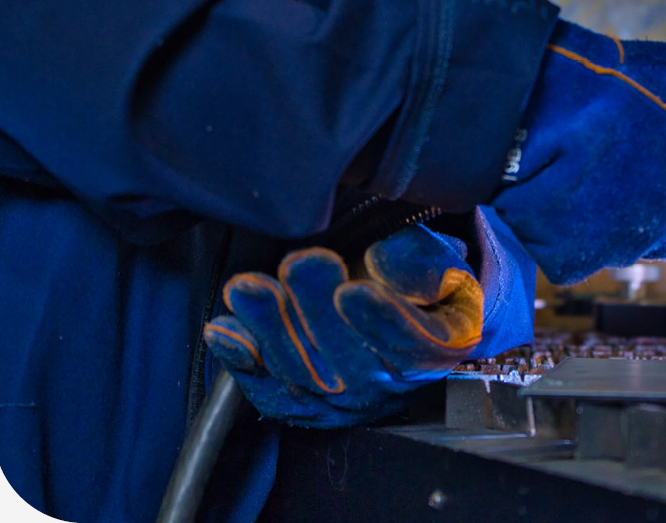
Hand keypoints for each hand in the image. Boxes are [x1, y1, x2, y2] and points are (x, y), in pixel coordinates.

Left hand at [205, 218, 523, 426]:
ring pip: (301, 373)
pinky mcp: (297, 404)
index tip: (354, 290)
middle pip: (348, 361)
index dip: (380, 320)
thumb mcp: (442, 263)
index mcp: (435, 351)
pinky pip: (265, 389)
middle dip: (316, 311)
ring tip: (249, 287)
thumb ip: (423, 261)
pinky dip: (240, 359)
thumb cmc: (415, 282)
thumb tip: (382, 262)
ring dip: (270, 327)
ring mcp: (338, 402)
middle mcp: (386, 387)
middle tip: (299, 263)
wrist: (392, 314)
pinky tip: (223, 328)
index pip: (410, 345)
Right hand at [491, 21, 665, 285]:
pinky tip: (568, 182)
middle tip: (649, 153)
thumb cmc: (617, 84)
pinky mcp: (574, 261)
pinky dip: (581, 220)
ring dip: (628, 205)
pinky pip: (589, 245)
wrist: (533, 105)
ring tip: (600, 157)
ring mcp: (625, 251)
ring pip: (639, 235)